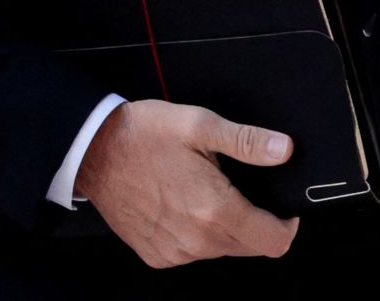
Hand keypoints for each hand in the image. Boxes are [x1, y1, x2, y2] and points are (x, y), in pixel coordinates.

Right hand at [74, 100, 300, 268]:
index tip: (283, 205)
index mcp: (214, 210)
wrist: (92, 152)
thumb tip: (284, 150)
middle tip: (239, 187)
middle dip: (256, 222)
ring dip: (226, 227)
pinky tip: (184, 204)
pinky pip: (194, 252)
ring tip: (206, 189)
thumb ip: (247, 141)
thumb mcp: (200, 125)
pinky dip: (198, 233)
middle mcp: (196, 240)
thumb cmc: (143, 135)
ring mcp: (175, 252)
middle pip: (251, 247)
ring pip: (223, 250)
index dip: (287, 224)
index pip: (273, 241)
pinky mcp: (157, 255)